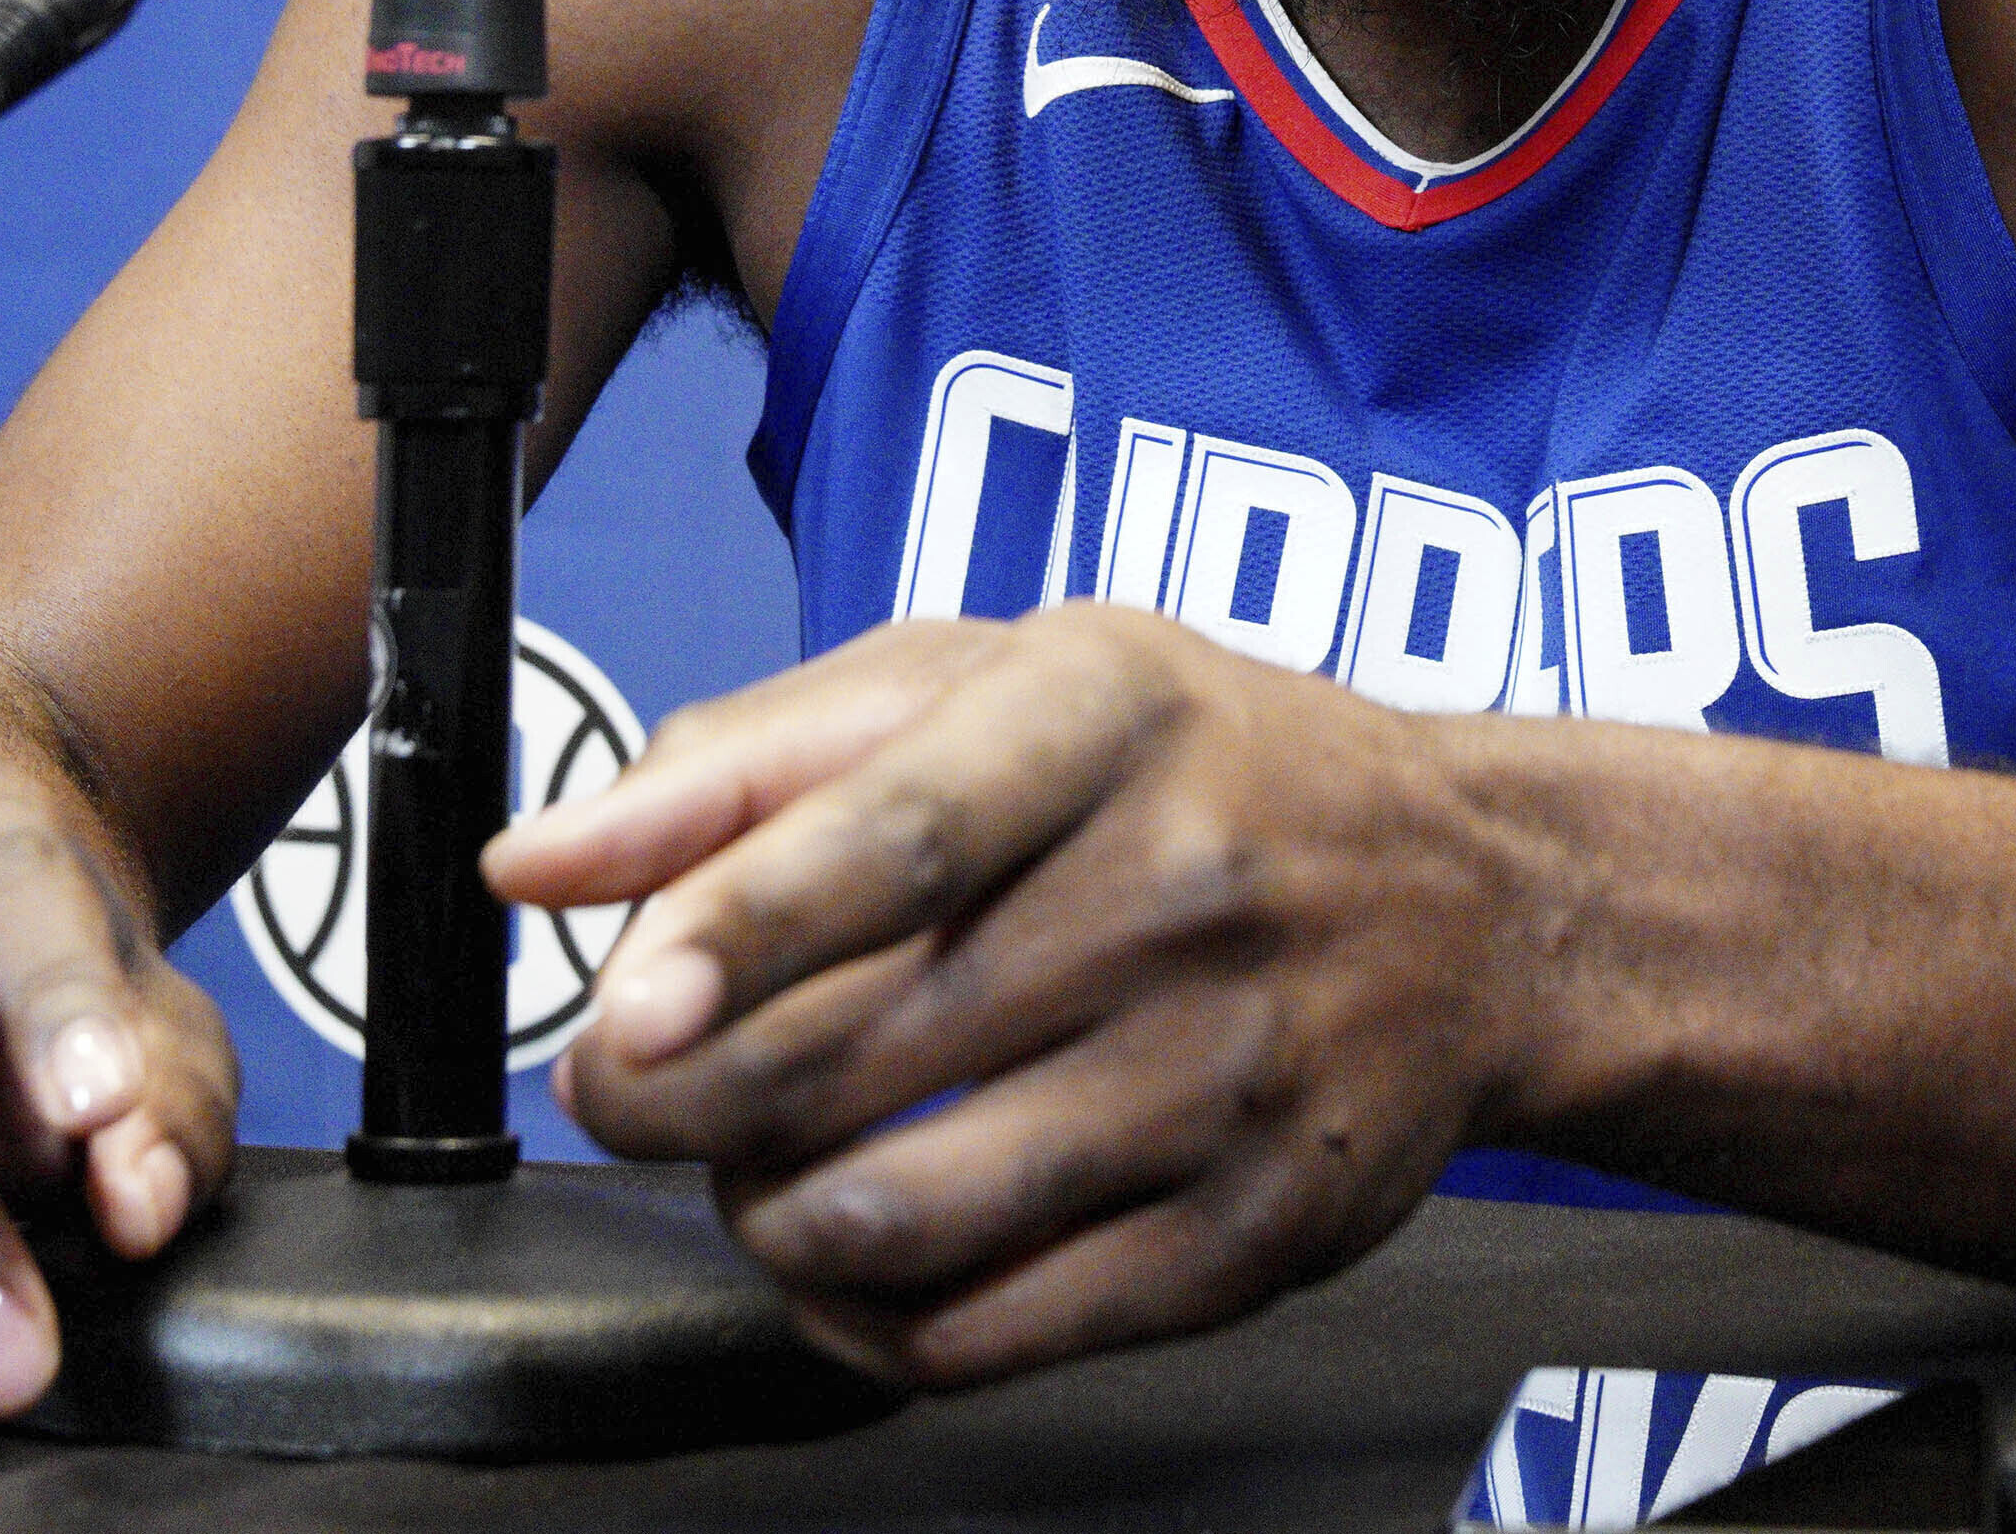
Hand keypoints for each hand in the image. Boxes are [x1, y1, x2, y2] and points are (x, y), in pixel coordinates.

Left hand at [483, 605, 1545, 1388]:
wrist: (1479, 900)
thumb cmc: (1194, 768)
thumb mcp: (987, 682)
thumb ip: (743, 761)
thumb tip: (537, 864)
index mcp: (1108, 713)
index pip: (908, 830)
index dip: (744, 924)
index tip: (627, 1002)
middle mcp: (1186, 886)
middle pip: (867, 1047)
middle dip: (681, 1098)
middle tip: (630, 1085)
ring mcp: (1231, 1074)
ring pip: (908, 1211)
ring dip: (765, 1215)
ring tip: (759, 1162)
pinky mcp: (1254, 1232)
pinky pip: (992, 1332)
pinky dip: (865, 1318)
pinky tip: (850, 1254)